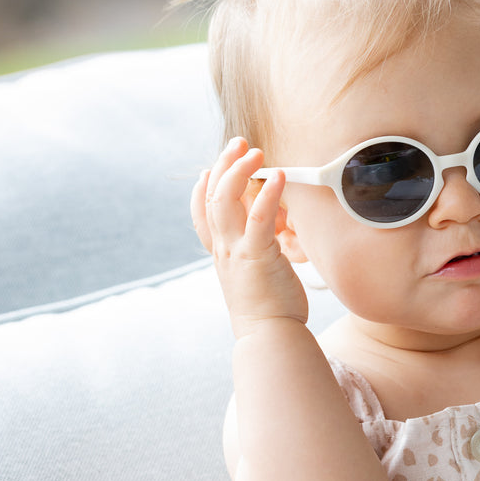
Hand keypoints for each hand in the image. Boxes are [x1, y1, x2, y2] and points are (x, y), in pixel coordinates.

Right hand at [191, 137, 309, 335]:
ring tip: (256, 152)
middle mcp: (223, 249)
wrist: (269, 337)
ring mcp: (236, 251)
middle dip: (224, 164)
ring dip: (239, 170)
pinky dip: (267, 194)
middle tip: (239, 143)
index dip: (202, 188)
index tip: (208, 169)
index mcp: (221, 254)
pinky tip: (277, 175)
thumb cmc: (270, 310)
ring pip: (225, 200)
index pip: (201, 214)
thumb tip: (270, 232)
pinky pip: (259, 218)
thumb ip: (256, 251)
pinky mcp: (258, 256)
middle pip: (212, 196)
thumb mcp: (255, 274)